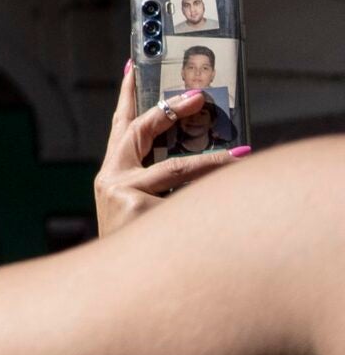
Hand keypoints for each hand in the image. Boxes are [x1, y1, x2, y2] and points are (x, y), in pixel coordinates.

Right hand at [93, 65, 248, 235]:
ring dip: (213, 162)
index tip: (133, 63)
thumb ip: (162, 183)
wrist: (113, 291)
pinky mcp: (139, 213)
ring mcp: (123, 195)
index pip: (120, 124)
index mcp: (112, 173)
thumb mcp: (143, 209)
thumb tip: (210, 155)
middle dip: (172, 110)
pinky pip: (186, 202)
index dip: (126, 94)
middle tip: (200, 96)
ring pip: (177, 169)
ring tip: (242, 156)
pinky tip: (219, 216)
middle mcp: (111, 178)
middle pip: (142, 131)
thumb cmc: (137, 244)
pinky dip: (207, 206)